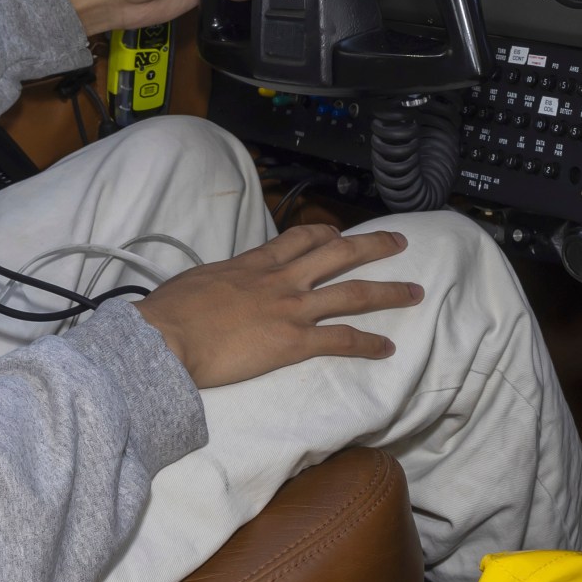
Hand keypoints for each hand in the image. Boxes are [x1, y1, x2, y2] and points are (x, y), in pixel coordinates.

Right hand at [134, 225, 420, 389]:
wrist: (167, 336)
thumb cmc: (170, 312)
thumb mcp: (196, 281)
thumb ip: (218, 280)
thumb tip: (217, 288)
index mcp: (254, 263)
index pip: (299, 239)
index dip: (325, 234)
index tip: (339, 233)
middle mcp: (281, 280)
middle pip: (339, 254)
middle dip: (373, 246)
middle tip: (399, 241)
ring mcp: (291, 309)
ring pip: (352, 293)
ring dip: (388, 291)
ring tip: (415, 291)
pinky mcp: (292, 342)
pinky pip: (340, 340)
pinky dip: (367, 343)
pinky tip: (386, 347)